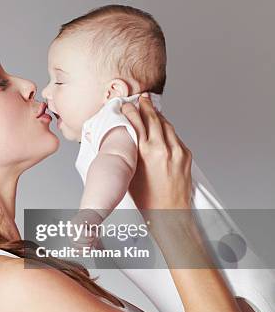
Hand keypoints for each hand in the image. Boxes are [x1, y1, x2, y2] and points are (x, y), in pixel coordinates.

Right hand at [120, 93, 192, 209]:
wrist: (170, 213)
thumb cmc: (147, 199)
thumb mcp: (130, 173)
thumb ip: (130, 153)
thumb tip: (126, 140)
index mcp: (145, 152)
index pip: (137, 123)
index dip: (130, 111)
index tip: (126, 105)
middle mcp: (163, 149)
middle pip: (154, 119)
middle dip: (146, 107)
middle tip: (141, 98)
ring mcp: (177, 151)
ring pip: (167, 125)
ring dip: (158, 116)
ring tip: (152, 109)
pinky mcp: (186, 155)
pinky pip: (175, 136)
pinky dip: (167, 129)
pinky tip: (163, 128)